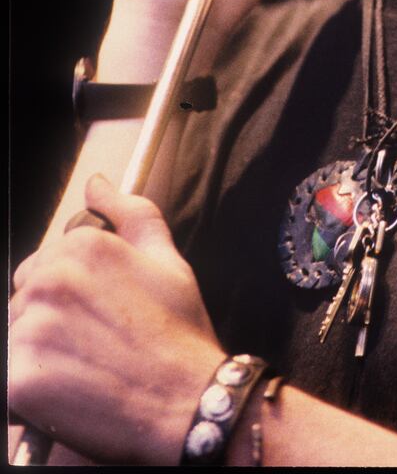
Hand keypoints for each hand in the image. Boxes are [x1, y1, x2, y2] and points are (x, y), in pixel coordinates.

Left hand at [9, 174, 225, 465]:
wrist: (188, 402)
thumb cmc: (179, 333)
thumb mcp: (167, 259)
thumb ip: (130, 212)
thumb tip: (97, 185)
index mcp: (84, 247)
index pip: (42, 266)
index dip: (68, 296)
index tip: (95, 317)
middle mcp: (52, 280)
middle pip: (24, 299)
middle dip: (49, 321)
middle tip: (92, 346)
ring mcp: (33, 329)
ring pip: (15, 337)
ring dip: (39, 355)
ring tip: (83, 370)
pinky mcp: (19, 378)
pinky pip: (9, 378)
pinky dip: (31, 390)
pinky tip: (70, 392)